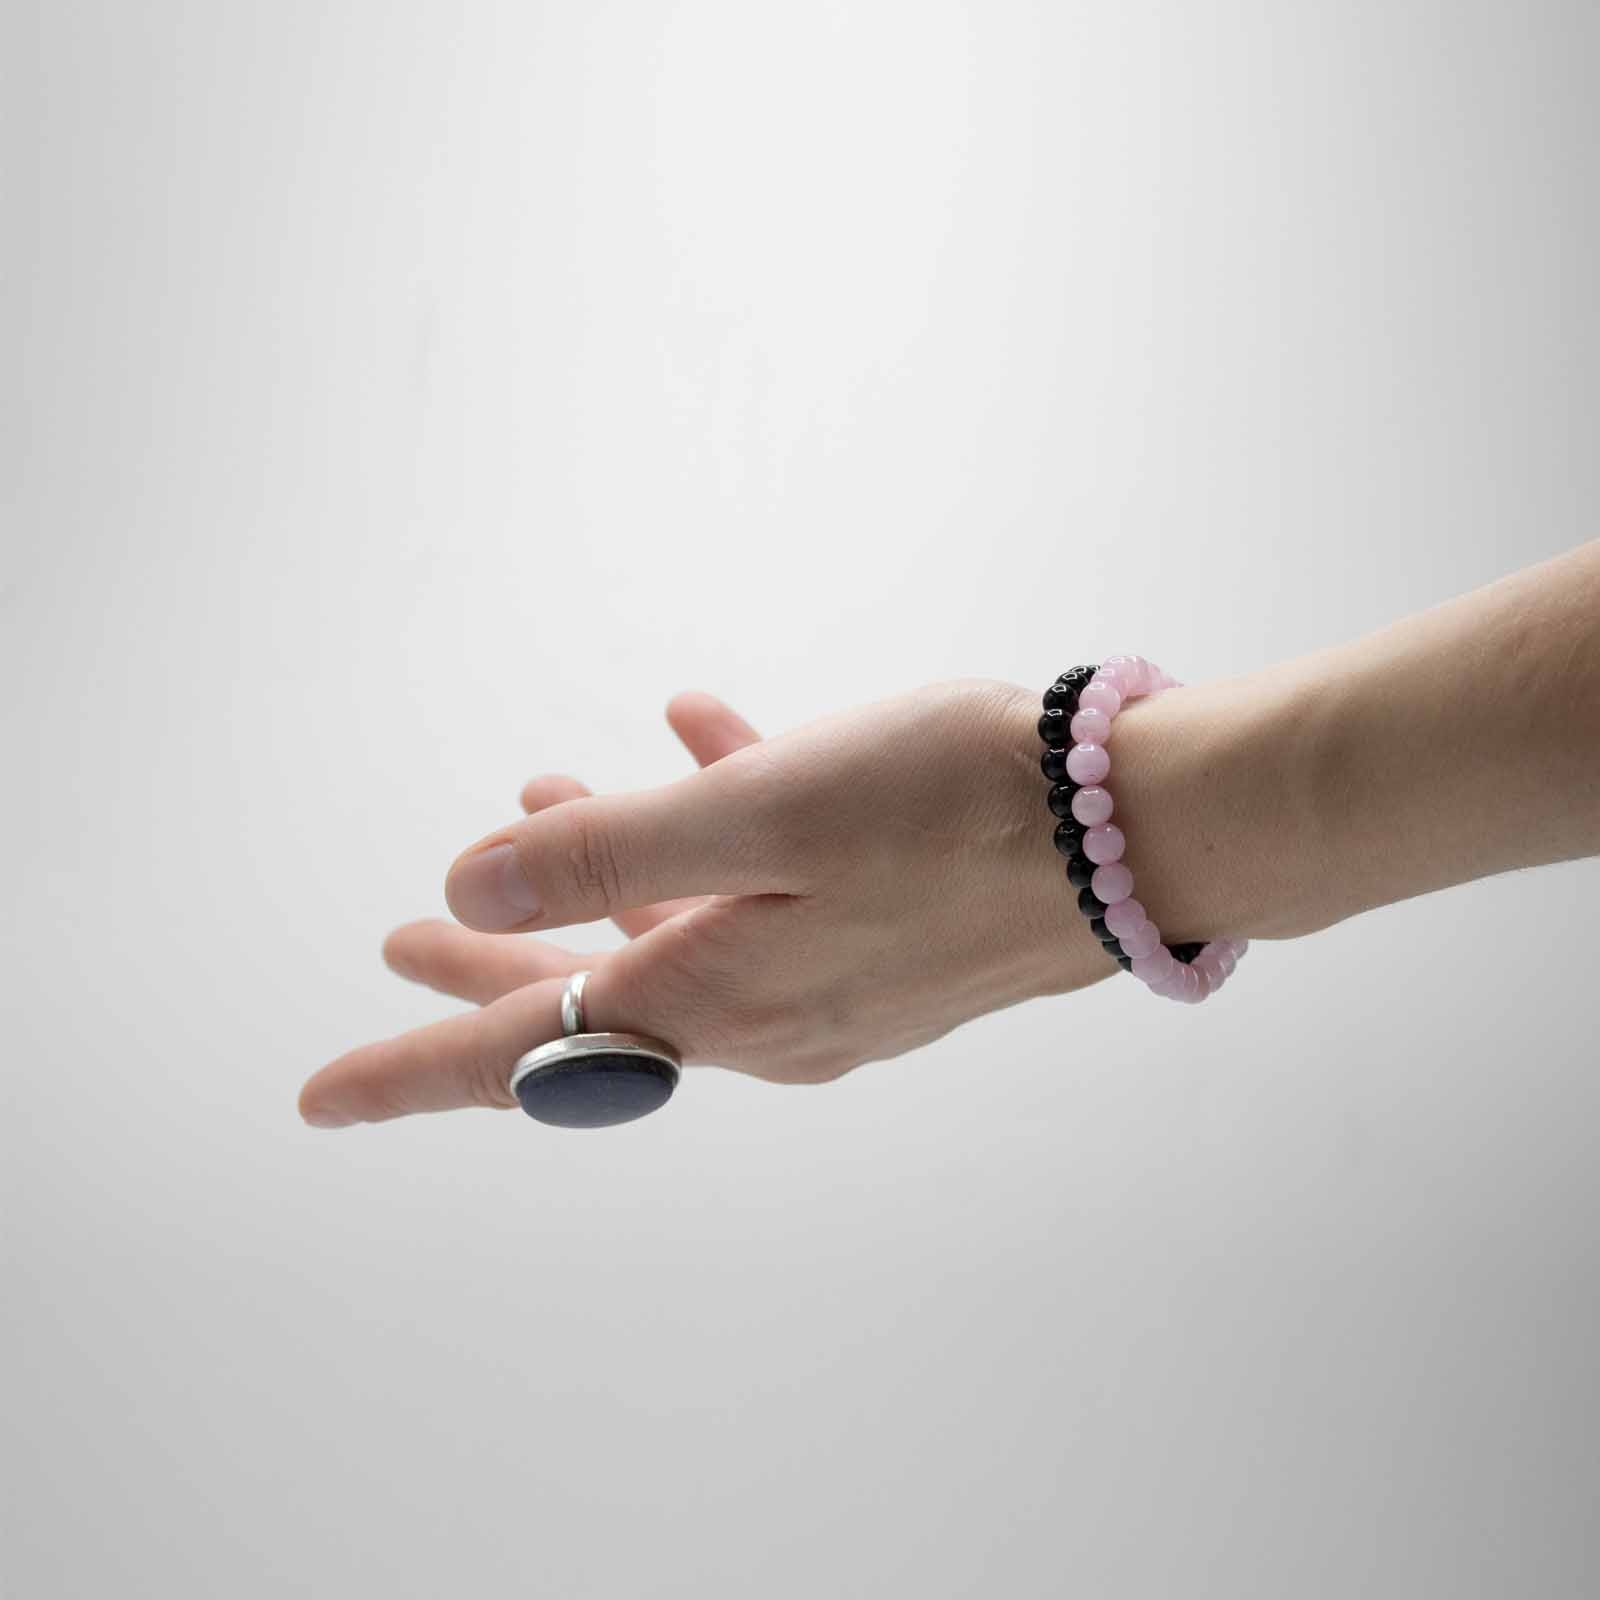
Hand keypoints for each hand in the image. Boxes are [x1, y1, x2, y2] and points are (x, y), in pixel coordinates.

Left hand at [297, 678, 1108, 1126]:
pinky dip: (719, 832)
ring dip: (606, 877)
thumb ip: (610, 853)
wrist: (1145, 831)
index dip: (410, 1068)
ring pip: (677, 936)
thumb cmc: (959, 811)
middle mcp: (767, 1017)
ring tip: (544, 800)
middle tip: (408, 932)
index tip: (319, 1100)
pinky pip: (769, 896)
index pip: (522, 1055)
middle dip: (492, 962)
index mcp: (716, 1001)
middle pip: (590, 996)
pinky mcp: (888, 942)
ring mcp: (832, 987)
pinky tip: (711, 739)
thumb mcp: (761, 814)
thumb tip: (469, 890)